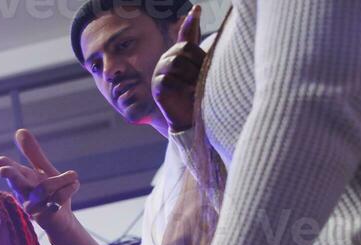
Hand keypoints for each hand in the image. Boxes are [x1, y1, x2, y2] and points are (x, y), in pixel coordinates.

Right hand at [0, 129, 80, 233]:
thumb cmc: (50, 193)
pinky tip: (72, 188)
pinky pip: (60, 197)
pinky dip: (71, 187)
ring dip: (61, 179)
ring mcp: (33, 207)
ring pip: (45, 188)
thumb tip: (19, 131)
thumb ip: (32, 153)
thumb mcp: (43, 170)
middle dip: (10, 176)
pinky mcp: (46, 216)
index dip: (4, 165)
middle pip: (16, 183)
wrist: (62, 220)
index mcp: (22, 180)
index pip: (11, 170)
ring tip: (72, 175)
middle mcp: (24, 193)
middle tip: (2, 170)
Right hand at [152, 4, 203, 132]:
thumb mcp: (201, 69)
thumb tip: (197, 10)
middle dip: (198, 63)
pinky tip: (188, 93)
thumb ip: (198, 48)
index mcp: (180, 55)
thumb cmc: (197, 94)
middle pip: (184, 50)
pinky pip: (169, 79)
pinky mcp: (157, 86)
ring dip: (191, 75)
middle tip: (203, 79)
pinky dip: (182, 86)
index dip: (191, 24)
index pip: (186, 36)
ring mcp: (160, 73)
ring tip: (196, 87)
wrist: (189, 118)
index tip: (198, 8)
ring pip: (177, 63)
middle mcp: (168, 61)